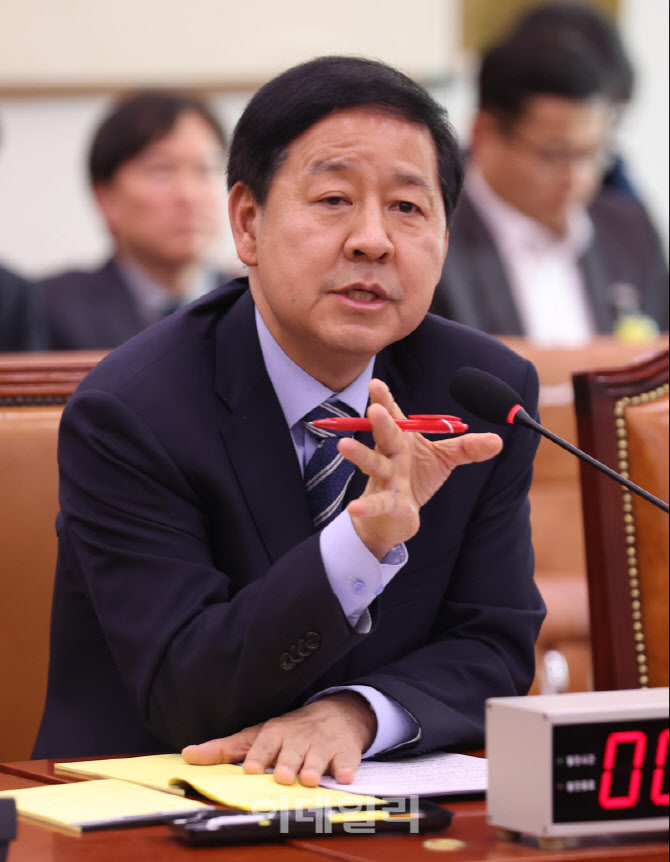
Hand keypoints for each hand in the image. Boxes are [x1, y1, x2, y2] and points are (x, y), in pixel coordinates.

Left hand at [181, 691, 375, 786]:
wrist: (335, 714)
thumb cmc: (289, 732)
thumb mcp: (257, 735)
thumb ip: (224, 749)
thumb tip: (187, 755)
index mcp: (274, 733)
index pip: (264, 742)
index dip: (259, 755)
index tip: (251, 768)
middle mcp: (298, 738)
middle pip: (291, 751)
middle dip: (287, 763)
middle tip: (282, 776)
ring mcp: (322, 744)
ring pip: (318, 756)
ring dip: (313, 767)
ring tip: (309, 779)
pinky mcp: (344, 752)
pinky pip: (346, 760)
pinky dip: (346, 768)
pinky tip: (344, 776)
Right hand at [339, 378, 501, 558]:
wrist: (395, 516)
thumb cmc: (415, 479)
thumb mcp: (443, 460)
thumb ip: (467, 448)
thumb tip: (498, 441)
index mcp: (403, 440)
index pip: (395, 416)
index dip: (385, 399)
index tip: (376, 383)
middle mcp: (391, 455)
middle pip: (385, 436)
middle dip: (380, 422)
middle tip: (374, 409)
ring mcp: (386, 479)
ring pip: (373, 464)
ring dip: (360, 455)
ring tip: (344, 446)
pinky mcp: (386, 503)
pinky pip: (376, 503)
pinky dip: (365, 506)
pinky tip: (353, 507)